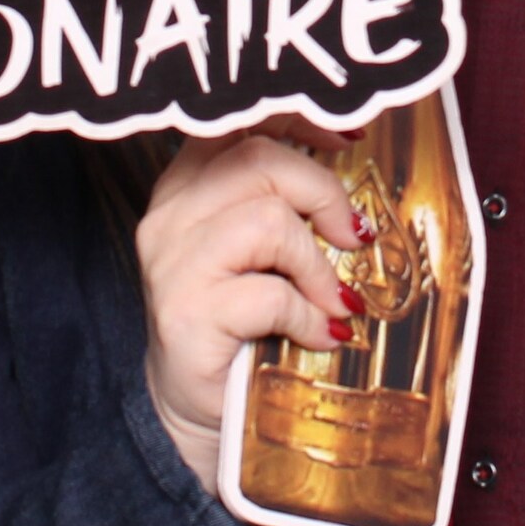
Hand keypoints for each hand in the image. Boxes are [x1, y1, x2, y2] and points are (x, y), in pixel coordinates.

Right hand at [136, 126, 366, 490]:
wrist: (194, 408)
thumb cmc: (239, 324)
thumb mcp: (261, 251)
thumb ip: (286, 204)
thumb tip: (354, 182)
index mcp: (186, 185)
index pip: (238, 119)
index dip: (298, 117)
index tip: (348, 139)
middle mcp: (170, 215)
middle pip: (259, 160)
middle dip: (323, 193)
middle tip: (351, 237)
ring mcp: (173, 265)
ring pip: (267, 221)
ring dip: (316, 265)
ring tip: (329, 301)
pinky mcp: (187, 314)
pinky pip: (270, 293)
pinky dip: (308, 315)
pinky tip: (316, 335)